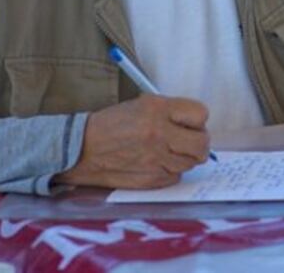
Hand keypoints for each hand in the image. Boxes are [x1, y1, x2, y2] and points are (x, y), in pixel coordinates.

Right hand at [54, 94, 210, 189]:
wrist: (81, 149)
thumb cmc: (112, 125)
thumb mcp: (142, 104)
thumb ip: (171, 112)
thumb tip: (196, 125)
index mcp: (158, 109)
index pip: (201, 114)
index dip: (197, 120)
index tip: (191, 123)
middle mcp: (159, 133)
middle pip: (202, 143)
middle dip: (200, 143)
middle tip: (190, 142)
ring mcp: (155, 158)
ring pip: (191, 162)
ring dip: (184, 158)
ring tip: (167, 152)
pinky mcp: (150, 179)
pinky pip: (175, 177)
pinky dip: (170, 171)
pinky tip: (156, 164)